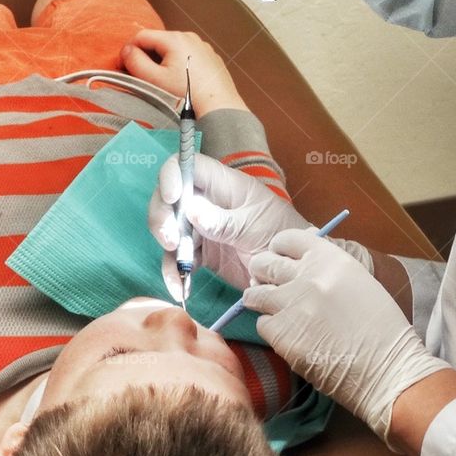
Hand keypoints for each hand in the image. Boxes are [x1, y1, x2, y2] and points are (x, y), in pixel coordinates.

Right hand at [121, 29, 246, 117]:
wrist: (219, 108)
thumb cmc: (186, 95)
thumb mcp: (154, 79)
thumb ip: (135, 62)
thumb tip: (126, 50)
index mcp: (174, 38)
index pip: (141, 36)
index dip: (129, 50)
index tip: (124, 68)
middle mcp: (190, 37)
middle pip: (158, 42)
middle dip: (146, 56)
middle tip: (141, 77)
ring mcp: (203, 47)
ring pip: (173, 50)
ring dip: (163, 61)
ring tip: (162, 82)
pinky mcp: (211, 58)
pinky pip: (188, 57)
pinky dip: (179, 65)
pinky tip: (181, 83)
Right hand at [149, 151, 311, 298]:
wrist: (293, 269)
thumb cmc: (282, 234)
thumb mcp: (256, 226)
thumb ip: (224, 221)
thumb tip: (192, 211)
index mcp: (223, 185)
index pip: (187, 166)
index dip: (172, 176)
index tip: (171, 198)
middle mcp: (208, 202)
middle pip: (170, 198)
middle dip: (162, 217)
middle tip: (170, 240)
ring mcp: (203, 228)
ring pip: (170, 230)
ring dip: (168, 249)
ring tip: (179, 270)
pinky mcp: (202, 253)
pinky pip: (179, 259)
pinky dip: (175, 274)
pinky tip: (181, 289)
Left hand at [245, 229, 450, 445]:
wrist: (386, 369)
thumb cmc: (381, 328)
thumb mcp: (359, 281)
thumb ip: (328, 266)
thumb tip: (300, 254)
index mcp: (330, 259)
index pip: (287, 239)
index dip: (279, 249)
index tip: (279, 258)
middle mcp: (307, 276)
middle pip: (264, 264)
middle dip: (263, 273)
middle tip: (269, 284)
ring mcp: (291, 304)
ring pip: (254, 294)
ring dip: (260, 301)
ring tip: (273, 311)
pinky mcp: (281, 334)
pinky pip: (262, 324)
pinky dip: (271, 330)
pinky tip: (289, 336)